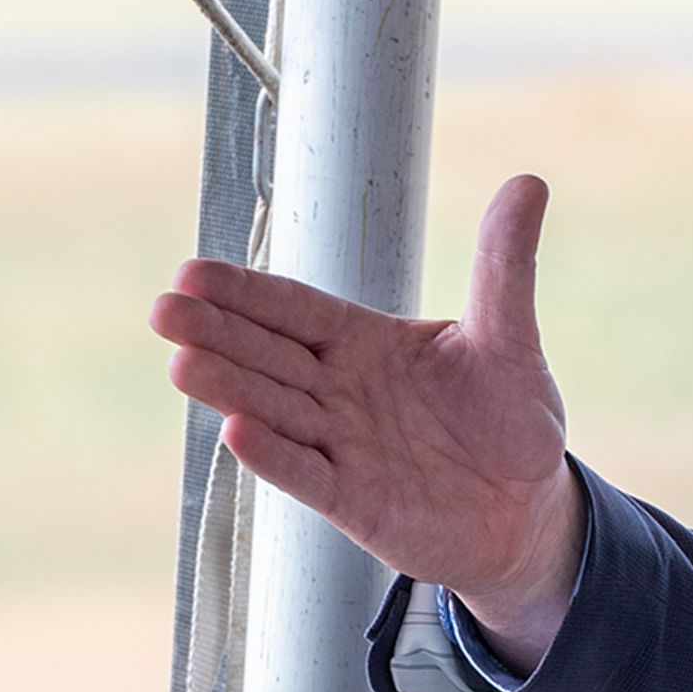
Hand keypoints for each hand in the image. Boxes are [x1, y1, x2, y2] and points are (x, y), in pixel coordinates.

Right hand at [151, 173, 582, 665]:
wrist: (527, 510)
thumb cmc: (509, 420)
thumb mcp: (510, 339)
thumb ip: (504, 267)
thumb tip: (528, 182)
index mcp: (365, 342)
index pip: (295, 310)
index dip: (246, 293)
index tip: (192, 272)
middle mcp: (340, 390)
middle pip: (268, 355)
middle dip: (218, 332)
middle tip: (164, 308)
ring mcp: (342, 446)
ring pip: (275, 410)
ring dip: (230, 388)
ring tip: (182, 363)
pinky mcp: (354, 502)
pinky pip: (308, 476)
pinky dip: (275, 457)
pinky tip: (235, 432)